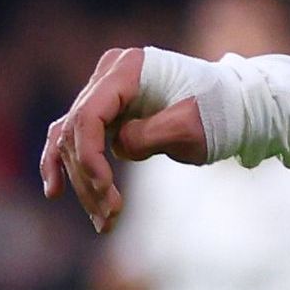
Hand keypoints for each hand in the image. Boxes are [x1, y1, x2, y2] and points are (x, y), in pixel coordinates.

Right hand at [35, 46, 207, 230]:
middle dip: (89, 179)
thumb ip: (148, 135)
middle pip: (77, 132)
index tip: (106, 191)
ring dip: (82, 182)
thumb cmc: (217, 115)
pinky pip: (75, 137)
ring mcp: (104, 90)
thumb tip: (116, 148)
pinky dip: (65, 165)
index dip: (90, 158)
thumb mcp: (189, 129)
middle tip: (111, 217)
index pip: (88, 116)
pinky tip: (55, 191)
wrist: (234, 107)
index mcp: (129, 68)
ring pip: (73, 140)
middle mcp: (109, 73)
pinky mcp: (106, 110)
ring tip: (103, 221)